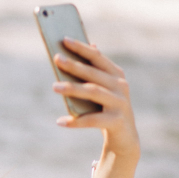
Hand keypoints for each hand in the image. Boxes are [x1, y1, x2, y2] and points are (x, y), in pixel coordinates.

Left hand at [52, 38, 139, 161]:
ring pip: (93, 92)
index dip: (82, 48)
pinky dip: (76, 121)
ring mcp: (120, 103)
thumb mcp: (101, 89)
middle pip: (94, 73)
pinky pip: (93, 120)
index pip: (97, 57)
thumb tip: (88, 46)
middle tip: (57, 59)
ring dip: (73, 88)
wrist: (124, 137)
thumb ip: (93, 72)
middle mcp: (121, 86)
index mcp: (116, 74)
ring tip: (54, 86)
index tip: (64, 40)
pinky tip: (60, 122)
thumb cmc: (106, 109)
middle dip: (74, 65)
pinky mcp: (117, 121)